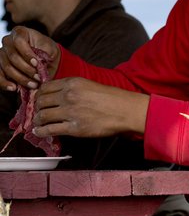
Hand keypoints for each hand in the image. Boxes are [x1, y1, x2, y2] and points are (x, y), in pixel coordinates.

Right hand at [0, 26, 59, 90]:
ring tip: (33, 84)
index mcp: (20, 32)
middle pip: (12, 56)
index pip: (19, 41)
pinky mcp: (0, 66)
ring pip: (7, 67)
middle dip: (26, 69)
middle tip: (38, 78)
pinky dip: (5, 83)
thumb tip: (39, 66)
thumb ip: (44, 54)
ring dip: (21, 78)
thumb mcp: (50, 49)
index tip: (37, 63)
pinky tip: (14, 88)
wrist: (47, 60)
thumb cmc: (48, 52)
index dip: (27, 54)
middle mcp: (8, 41)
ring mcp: (2, 53)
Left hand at [33, 77, 149, 137]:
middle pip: (41, 101)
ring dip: (37, 120)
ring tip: (37, 123)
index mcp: (72, 83)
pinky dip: (41, 131)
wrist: (125, 110)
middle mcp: (68, 96)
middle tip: (37, 112)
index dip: (39, 94)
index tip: (39, 99)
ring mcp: (70, 112)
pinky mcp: (74, 128)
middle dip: (37, 107)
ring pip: (43, 116)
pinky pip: (50, 130)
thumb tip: (59, 95)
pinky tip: (39, 132)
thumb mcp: (90, 85)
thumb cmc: (112, 98)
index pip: (45, 87)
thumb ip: (73, 88)